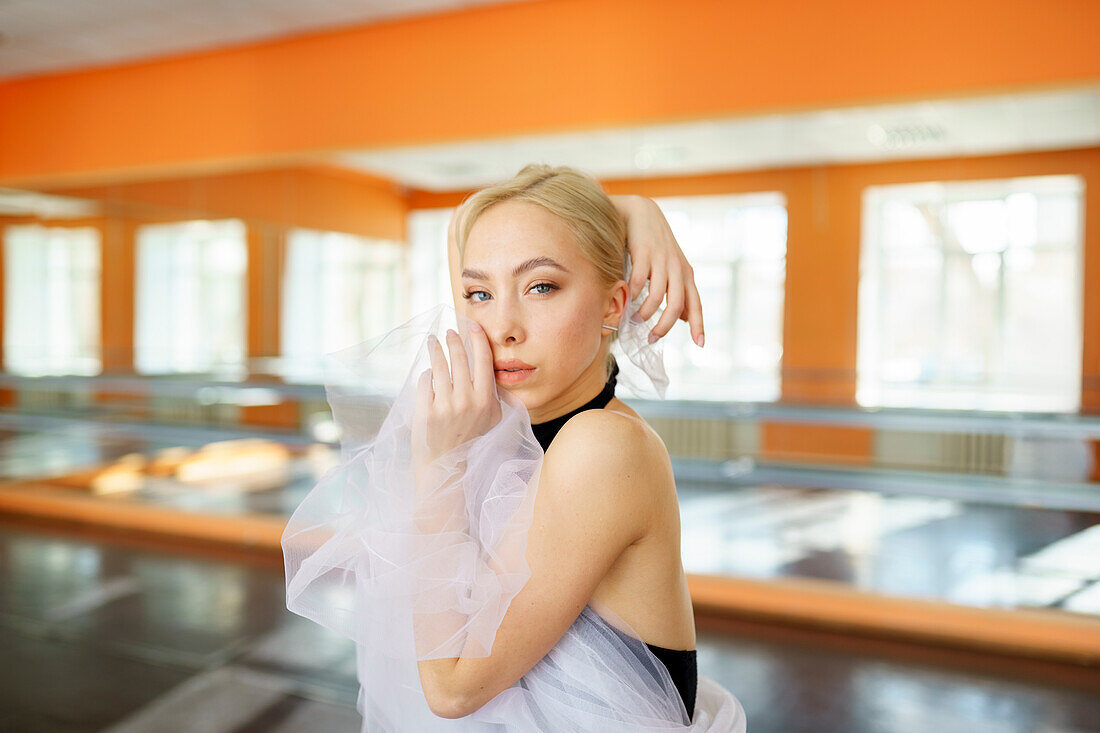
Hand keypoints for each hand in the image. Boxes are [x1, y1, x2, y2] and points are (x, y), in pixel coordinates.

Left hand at [412, 322, 500, 468]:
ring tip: (432, 342)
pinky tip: (428, 372)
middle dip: (454, 340)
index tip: (471, 325)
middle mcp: (467, 402)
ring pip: (439, 366)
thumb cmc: (470, 437)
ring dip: (436, 349)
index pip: (482, 360)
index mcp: (485, 401)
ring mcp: (445, 406)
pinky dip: (426, 375)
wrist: (446, 464)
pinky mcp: (426, 411)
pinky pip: (425, 381)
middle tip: (449, 332)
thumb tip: (484, 361)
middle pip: (460, 359)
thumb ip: (491, 392)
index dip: (477, 339)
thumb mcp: (491, 417)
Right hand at [612, 195, 704, 347]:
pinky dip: (633, 294)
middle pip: (676, 305)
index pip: (695, 304)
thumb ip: (680, 291)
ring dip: (645, 312)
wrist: (641, 213)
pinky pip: (639, 281)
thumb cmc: (656, 245)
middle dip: (664, 326)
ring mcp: (661, 260)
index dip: (699, 325)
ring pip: (657, 296)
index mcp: (686, 274)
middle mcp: (677, 268)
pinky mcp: (644, 252)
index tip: (700, 345)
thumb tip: (685, 318)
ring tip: (635, 319)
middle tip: (652, 338)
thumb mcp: (673, 268)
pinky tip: (628, 299)